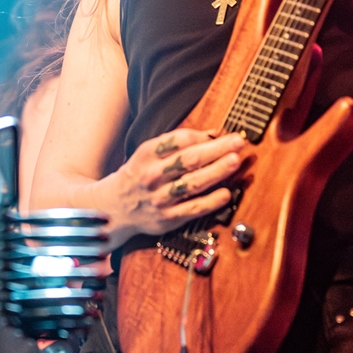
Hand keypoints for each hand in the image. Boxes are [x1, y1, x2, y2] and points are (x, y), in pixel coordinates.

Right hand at [98, 128, 244, 245]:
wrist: (113, 207)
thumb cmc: (140, 173)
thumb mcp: (151, 152)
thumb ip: (179, 142)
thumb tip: (215, 133)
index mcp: (148, 153)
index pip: (179, 140)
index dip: (203, 136)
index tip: (225, 132)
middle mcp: (153, 175)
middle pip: (189, 160)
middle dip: (217, 150)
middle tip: (239, 142)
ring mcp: (160, 198)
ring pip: (193, 184)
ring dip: (217, 172)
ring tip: (236, 161)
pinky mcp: (167, 219)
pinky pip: (193, 209)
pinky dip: (211, 202)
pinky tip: (227, 193)